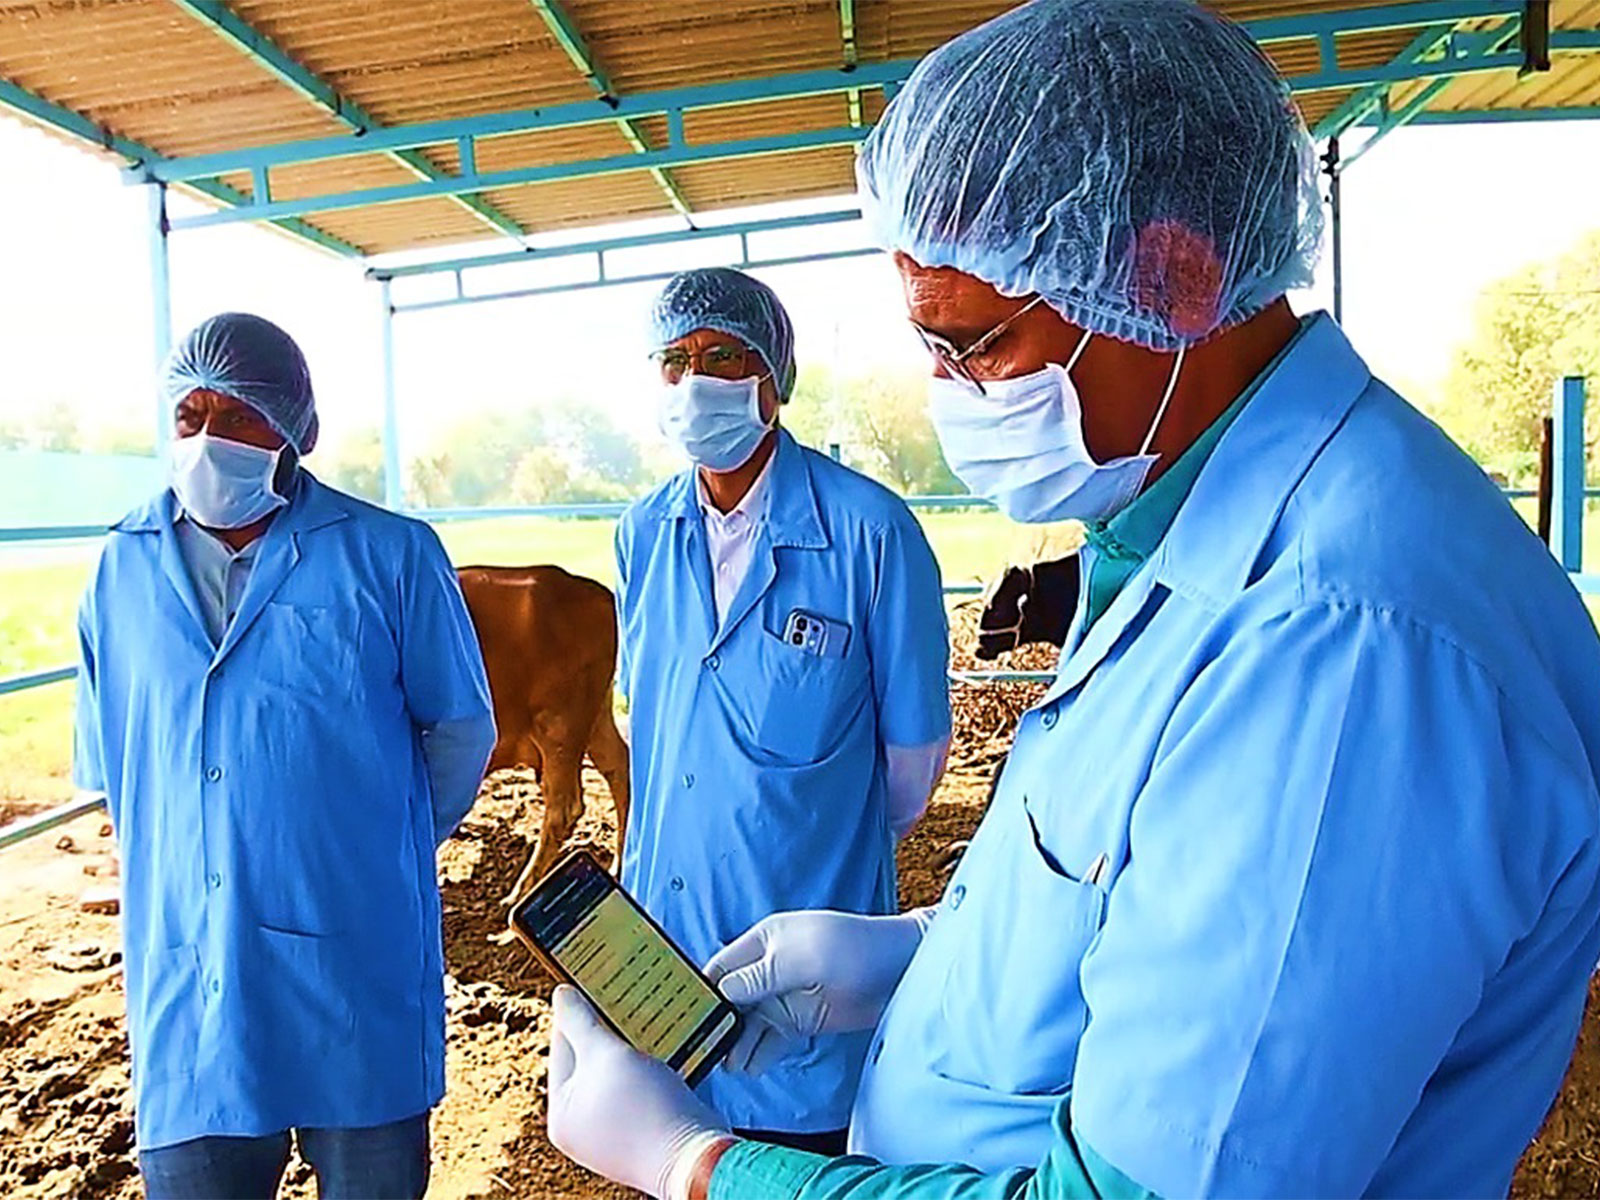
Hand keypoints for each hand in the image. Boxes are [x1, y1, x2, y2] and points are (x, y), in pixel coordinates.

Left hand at [546, 985, 726, 1197]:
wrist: (694, 1155)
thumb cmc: (645, 1109)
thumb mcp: (607, 1054)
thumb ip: (580, 1022)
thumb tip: (560, 995)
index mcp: (561, 1114)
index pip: (561, 1048)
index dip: (578, 1013)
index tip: (594, 985)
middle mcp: (582, 1127)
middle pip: (589, 1062)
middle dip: (607, 1032)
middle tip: (622, 1002)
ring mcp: (612, 1132)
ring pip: (617, 1074)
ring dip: (630, 1050)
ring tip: (644, 1025)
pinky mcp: (642, 1130)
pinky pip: (637, 1089)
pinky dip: (647, 1069)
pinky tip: (660, 1052)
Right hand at [705, 909, 927, 1074]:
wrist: (901, 971)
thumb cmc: (854, 949)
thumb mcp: (802, 957)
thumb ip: (761, 976)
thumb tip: (722, 991)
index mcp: (763, 942)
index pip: (721, 967)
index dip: (701, 990)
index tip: (683, 1017)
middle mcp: (768, 969)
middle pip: (730, 999)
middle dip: (715, 1023)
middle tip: (700, 1050)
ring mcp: (785, 996)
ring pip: (748, 1023)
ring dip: (735, 1043)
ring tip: (724, 1066)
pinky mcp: (801, 1019)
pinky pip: (771, 1038)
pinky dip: (758, 1052)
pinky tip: (748, 1067)